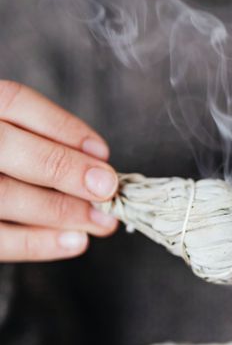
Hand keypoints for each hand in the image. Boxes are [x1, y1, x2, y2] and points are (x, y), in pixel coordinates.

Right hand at [0, 80, 117, 261]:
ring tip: (101, 222)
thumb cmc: (1, 161)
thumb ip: (43, 140)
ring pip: (3, 195)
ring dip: (60, 211)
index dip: (62, 127)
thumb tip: (97, 164)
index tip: (102, 152)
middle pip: (7, 147)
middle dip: (63, 168)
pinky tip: (74, 242)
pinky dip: (37, 243)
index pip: (15, 102)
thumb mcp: (9, 133)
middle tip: (107, 189)